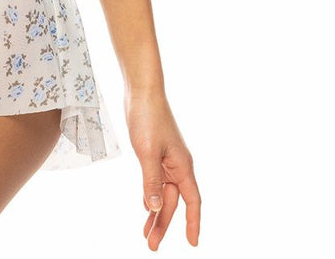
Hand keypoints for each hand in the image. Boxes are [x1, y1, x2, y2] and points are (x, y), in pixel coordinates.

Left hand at [125, 88, 200, 249]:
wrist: (141, 92)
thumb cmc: (148, 118)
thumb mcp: (147, 152)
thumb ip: (150, 181)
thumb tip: (153, 208)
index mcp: (182, 166)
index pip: (192, 201)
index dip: (193, 223)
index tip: (193, 243)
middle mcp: (177, 165)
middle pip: (173, 202)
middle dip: (163, 224)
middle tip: (152, 245)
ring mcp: (166, 160)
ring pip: (162, 193)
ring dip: (154, 212)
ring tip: (146, 234)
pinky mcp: (154, 154)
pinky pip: (154, 182)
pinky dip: (149, 196)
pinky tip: (145, 208)